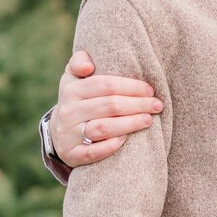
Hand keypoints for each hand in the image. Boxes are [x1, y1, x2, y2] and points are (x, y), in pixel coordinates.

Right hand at [49, 50, 161, 167]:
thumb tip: (89, 66)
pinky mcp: (71, 155)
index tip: (150, 90)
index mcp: (71, 89)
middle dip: (138, 104)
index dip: (131, 86)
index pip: (105, 84)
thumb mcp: (73, 77)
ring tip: (148, 120)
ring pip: (103, 128)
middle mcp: (68, 112)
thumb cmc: (78, 99)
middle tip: (157, 105)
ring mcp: (68, 135)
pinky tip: (126, 139)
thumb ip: (79, 61)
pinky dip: (111, 146)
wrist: (59, 132)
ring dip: (130, 124)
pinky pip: (92, 152)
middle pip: (109, 105)